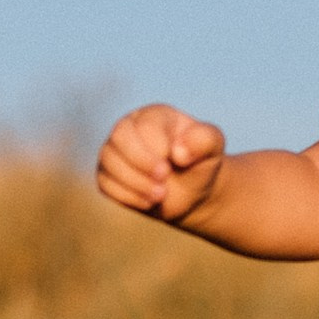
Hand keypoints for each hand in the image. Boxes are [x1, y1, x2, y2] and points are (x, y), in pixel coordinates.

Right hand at [95, 102, 227, 228]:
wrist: (190, 192)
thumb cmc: (201, 163)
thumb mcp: (213, 148)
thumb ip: (205, 139)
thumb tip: (179, 151)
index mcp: (154, 115)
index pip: (145, 124)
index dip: (158, 146)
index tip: (179, 163)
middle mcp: (129, 128)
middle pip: (119, 136)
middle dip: (141, 162)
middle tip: (163, 181)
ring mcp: (114, 152)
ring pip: (108, 161)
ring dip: (135, 182)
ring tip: (160, 195)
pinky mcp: (107, 175)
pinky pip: (105, 183)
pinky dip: (127, 196)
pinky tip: (148, 202)